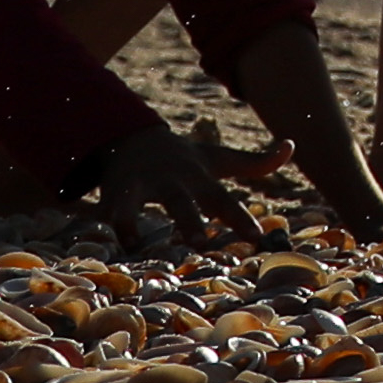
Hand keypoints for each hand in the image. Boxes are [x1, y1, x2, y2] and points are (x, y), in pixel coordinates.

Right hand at [83, 120, 250, 243]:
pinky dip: (96, 226)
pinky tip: (90, 244)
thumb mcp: (218, 159)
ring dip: (131, 222)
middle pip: (180, 201)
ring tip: (130, 244)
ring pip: (133, 204)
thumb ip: (255, 161)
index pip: (224, 200)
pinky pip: (102, 212)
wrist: (133, 138)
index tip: (257, 237)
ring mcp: (138, 186)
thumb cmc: (184, 159)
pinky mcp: (110, 194)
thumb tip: (292, 144)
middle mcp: (169, 181)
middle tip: (200, 243)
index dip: (240, 218)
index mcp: (199, 178)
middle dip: (189, 220)